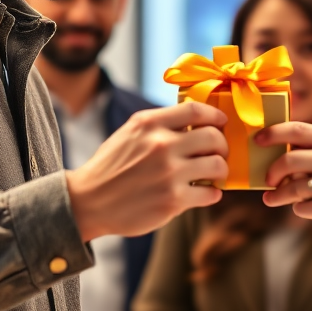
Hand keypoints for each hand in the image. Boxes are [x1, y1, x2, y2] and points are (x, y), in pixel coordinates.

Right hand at [67, 102, 228, 241]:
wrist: (89, 201)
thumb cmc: (112, 166)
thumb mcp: (130, 133)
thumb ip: (160, 125)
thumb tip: (196, 122)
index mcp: (149, 124)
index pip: (195, 110)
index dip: (215, 115)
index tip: (221, 122)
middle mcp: (161, 145)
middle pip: (213, 137)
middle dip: (222, 145)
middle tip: (218, 153)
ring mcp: (169, 173)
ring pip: (217, 166)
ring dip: (220, 170)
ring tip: (214, 174)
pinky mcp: (172, 200)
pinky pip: (210, 194)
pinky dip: (212, 193)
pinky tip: (204, 193)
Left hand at [257, 122, 311, 232]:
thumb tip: (271, 149)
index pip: (297, 130)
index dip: (273, 134)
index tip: (258, 140)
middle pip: (289, 161)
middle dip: (272, 172)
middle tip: (268, 178)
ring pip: (292, 188)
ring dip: (278, 195)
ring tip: (271, 198)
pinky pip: (301, 207)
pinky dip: (298, 207)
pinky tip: (304, 205)